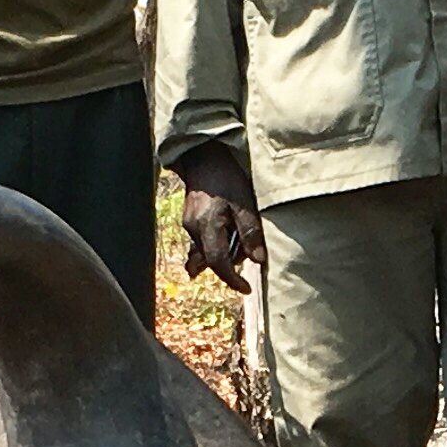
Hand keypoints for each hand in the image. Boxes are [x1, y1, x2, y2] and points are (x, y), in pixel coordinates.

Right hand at [176, 154, 264, 293]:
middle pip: (212, 260)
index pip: (218, 263)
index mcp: (207, 226)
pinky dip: (217, 243)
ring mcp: (189, 225)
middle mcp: (193, 229)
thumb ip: (250, 233)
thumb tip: (258, 260)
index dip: (232, 280)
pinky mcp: (190, 220)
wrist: (205, 157)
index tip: (246, 289)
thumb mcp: (244, 204)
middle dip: (231, 262)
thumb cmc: (227, 178)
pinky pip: (203, 241)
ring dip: (224, 251)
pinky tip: (228, 230)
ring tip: (237, 232)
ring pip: (207, 251)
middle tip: (248, 246)